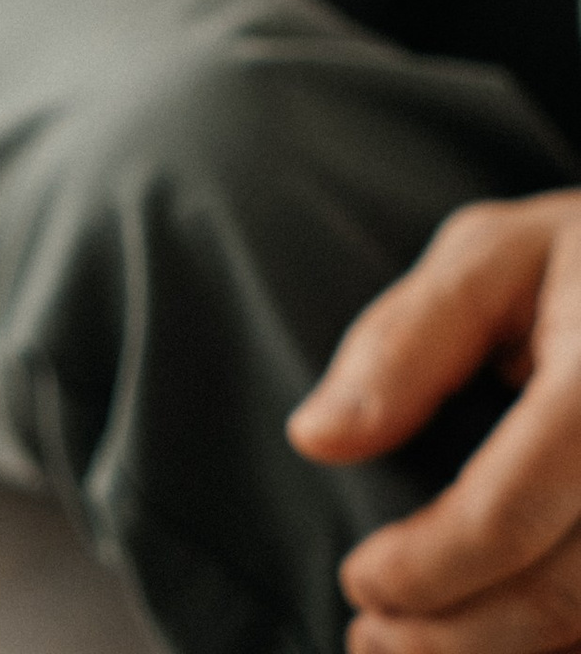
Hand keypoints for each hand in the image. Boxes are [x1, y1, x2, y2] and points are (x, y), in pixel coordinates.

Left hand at [290, 191, 580, 647]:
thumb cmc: (579, 261)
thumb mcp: (491, 257)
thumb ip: (405, 342)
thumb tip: (316, 438)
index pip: (511, 509)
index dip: (429, 565)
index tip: (360, 581)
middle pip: (562, 591)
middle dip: (459, 635)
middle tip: (370, 637)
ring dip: (501, 651)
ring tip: (409, 648)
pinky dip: (550, 640)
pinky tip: (489, 639)